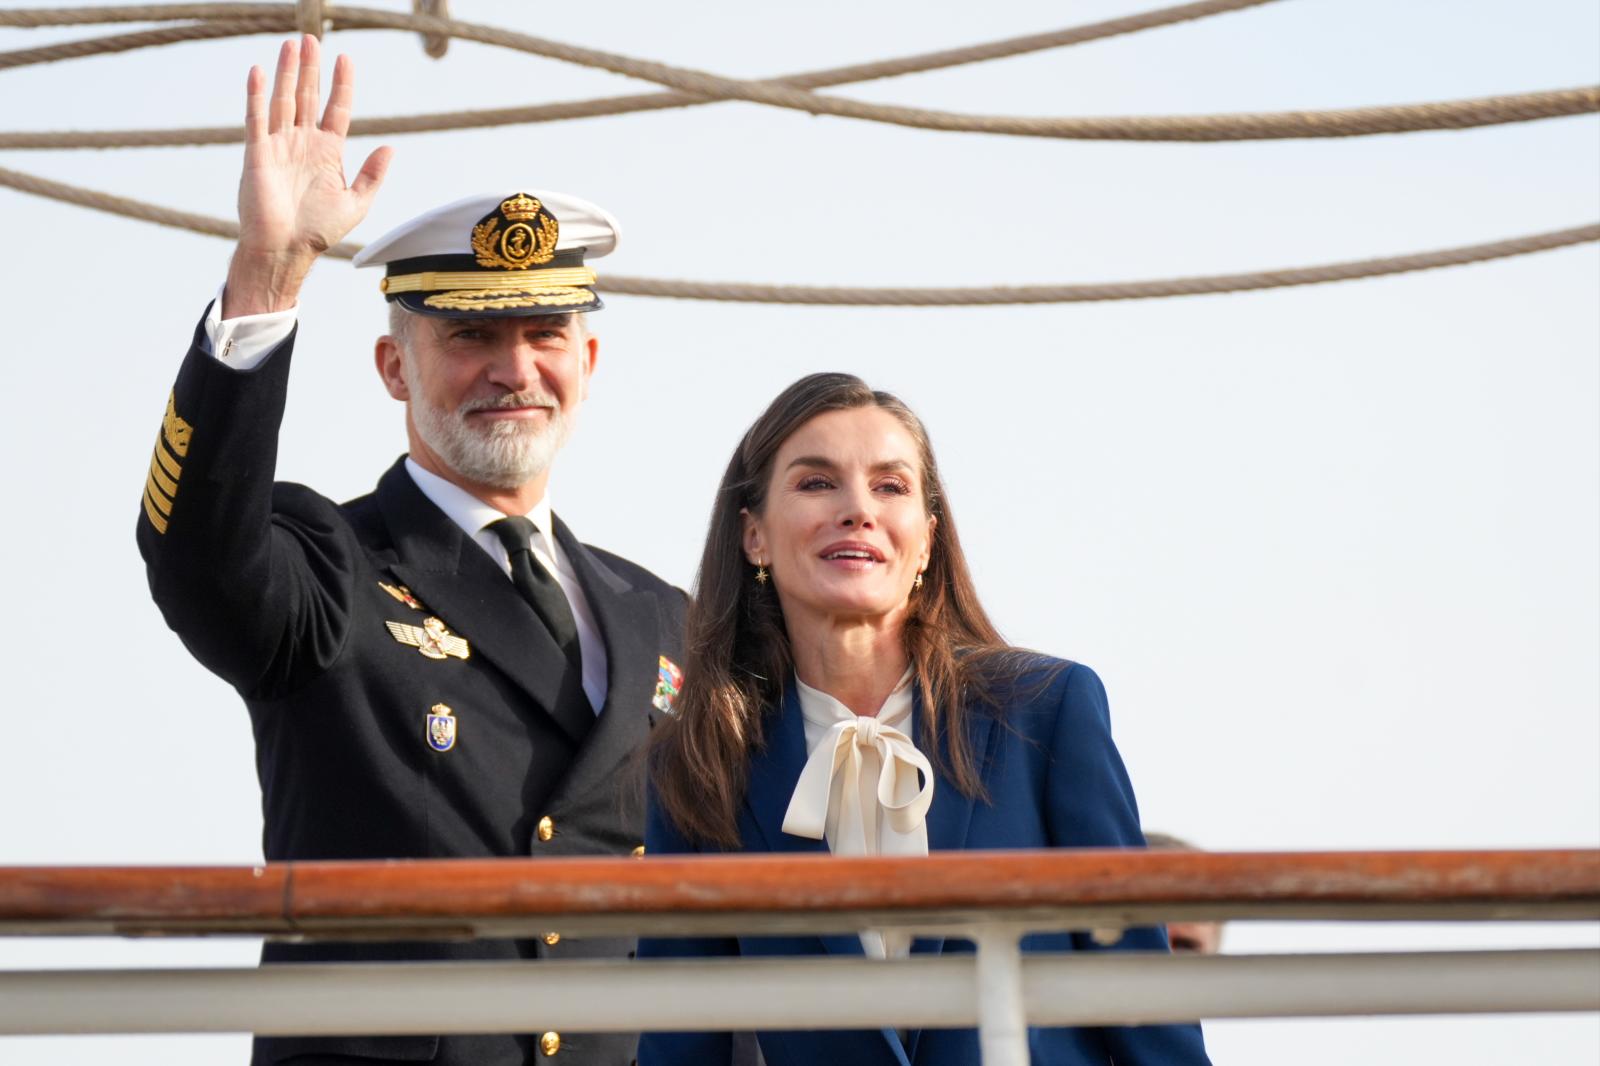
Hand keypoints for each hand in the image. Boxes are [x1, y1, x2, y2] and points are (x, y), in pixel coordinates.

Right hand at [223, 35, 391, 317]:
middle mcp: (302, 143)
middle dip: (311, 68)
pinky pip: (257, 118)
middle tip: (312, 38)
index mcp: (328, 152)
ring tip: (292, 44)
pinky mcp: (257, 154)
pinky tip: (259, 72)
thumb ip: (373, 175)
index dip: (341, 84)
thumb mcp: (356, 203)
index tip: (345, 58)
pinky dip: (257, 95)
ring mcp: (279, 146)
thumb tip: (390, 147)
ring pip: (284, 100)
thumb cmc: (318, 231)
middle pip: (308, 96)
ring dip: (287, 72)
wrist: (286, 250)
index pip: (336, 109)